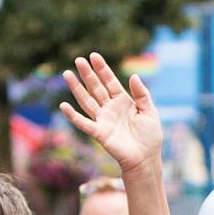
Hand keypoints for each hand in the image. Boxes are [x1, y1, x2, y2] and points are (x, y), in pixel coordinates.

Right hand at [60, 53, 162, 175]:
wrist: (146, 158)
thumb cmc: (150, 137)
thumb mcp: (150, 111)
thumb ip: (142, 94)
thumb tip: (134, 76)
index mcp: (122, 101)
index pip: (110, 81)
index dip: (102, 69)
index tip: (94, 56)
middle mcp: (110, 108)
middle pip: (96, 88)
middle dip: (87, 74)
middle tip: (78, 59)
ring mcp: (103, 120)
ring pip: (87, 101)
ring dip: (76, 89)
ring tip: (67, 74)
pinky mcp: (99, 133)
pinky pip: (84, 123)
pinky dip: (73, 116)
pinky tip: (63, 105)